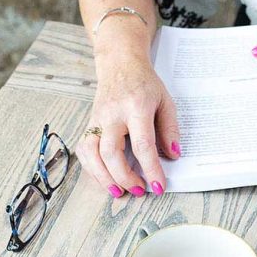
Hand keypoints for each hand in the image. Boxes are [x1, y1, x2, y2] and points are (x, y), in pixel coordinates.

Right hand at [75, 52, 179, 197]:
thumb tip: (172, 155)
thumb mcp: (165, 101)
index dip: (150, 168)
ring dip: (104, 177)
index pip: (143, 144)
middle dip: (124, 177)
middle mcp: (113, 113)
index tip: (158, 185)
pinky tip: (105, 178)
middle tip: (138, 190)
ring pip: (91, 153)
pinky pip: (84, 150)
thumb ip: (170, 129)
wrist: (120, 65)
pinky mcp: (89, 123)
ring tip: (119, 191)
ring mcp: (97, 118)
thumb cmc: (145, 84)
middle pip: (112, 152)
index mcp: (136, 106)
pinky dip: (92, 168)